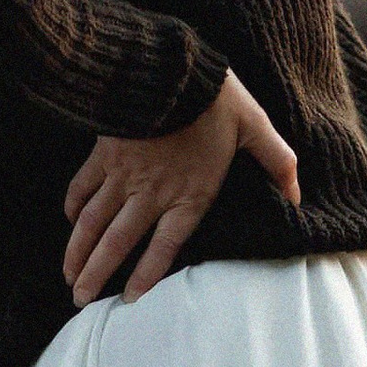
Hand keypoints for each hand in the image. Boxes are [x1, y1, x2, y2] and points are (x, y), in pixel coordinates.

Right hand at [63, 68, 300, 307]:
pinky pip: (84, 186)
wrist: (172, 66)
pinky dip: (74, 206)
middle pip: (119, 242)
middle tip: (80, 300)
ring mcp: (124, 174)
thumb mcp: (256, 128)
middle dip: (97, 274)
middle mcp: (152, 192)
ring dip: (78, 251)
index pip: (165, 246)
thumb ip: (277, 163)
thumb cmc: (216, 98)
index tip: (129, 300)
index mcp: (189, 194)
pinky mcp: (105, 153)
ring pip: (94, 222)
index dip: (146, 275)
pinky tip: (70, 223)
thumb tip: (297, 195)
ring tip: (68, 276)